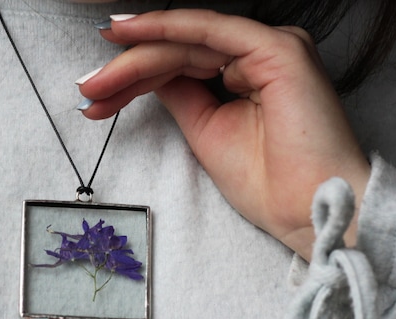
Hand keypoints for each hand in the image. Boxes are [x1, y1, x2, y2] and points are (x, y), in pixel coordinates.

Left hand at [78, 10, 370, 259]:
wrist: (308, 210)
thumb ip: (181, 96)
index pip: (181, 66)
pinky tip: (128, 33)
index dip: (134, 79)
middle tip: (87, 88)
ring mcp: (270, 48)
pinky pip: (208, 30)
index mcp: (248, 74)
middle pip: (179, 53)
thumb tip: (149, 77)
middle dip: (126, 72)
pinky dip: (165, 30)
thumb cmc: (270, 184)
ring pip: (186, 44)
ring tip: (96, 82)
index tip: (96, 96)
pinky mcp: (277, 48)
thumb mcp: (206, 133)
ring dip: (134, 59)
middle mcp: (259, 56)